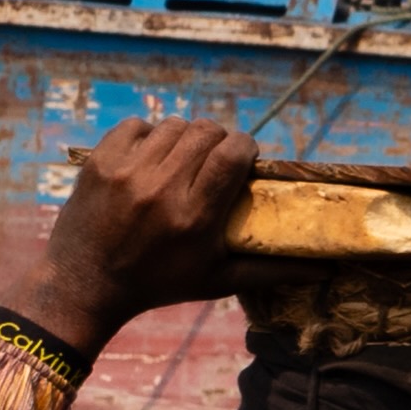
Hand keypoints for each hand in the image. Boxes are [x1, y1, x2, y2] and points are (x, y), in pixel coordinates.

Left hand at [22, 105, 255, 338]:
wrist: (85, 284)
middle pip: (205, 132)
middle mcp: (161, 189)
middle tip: (215, 159)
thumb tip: (325, 271)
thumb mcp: (217, 281)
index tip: (243, 158)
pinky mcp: (100, 162)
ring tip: (183, 158)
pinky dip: (148, 136)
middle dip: (218, 140)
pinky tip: (150, 156)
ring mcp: (126, 172)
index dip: (244, 148)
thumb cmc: (159, 284)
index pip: (231, 154)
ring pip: (173, 126)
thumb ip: (271, 271)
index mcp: (195, 216)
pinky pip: (136, 125)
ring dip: (184, 138)